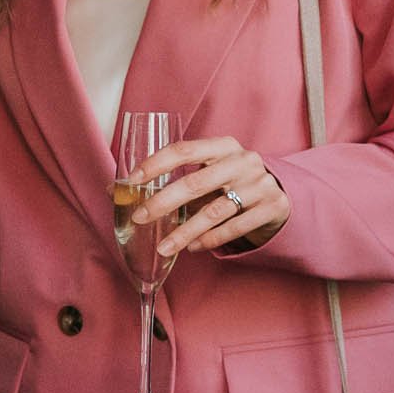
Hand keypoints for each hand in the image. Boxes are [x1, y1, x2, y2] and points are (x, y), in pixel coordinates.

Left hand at [130, 136, 289, 255]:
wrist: (279, 192)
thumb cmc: (230, 180)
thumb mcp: (207, 170)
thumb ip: (170, 177)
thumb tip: (114, 189)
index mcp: (223, 145)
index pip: (183, 149)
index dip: (156, 164)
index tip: (132, 181)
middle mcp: (243, 161)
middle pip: (195, 182)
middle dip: (163, 202)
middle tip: (140, 218)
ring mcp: (260, 184)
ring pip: (214, 212)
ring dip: (185, 232)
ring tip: (164, 246)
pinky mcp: (271, 207)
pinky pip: (234, 228)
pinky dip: (210, 240)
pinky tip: (193, 247)